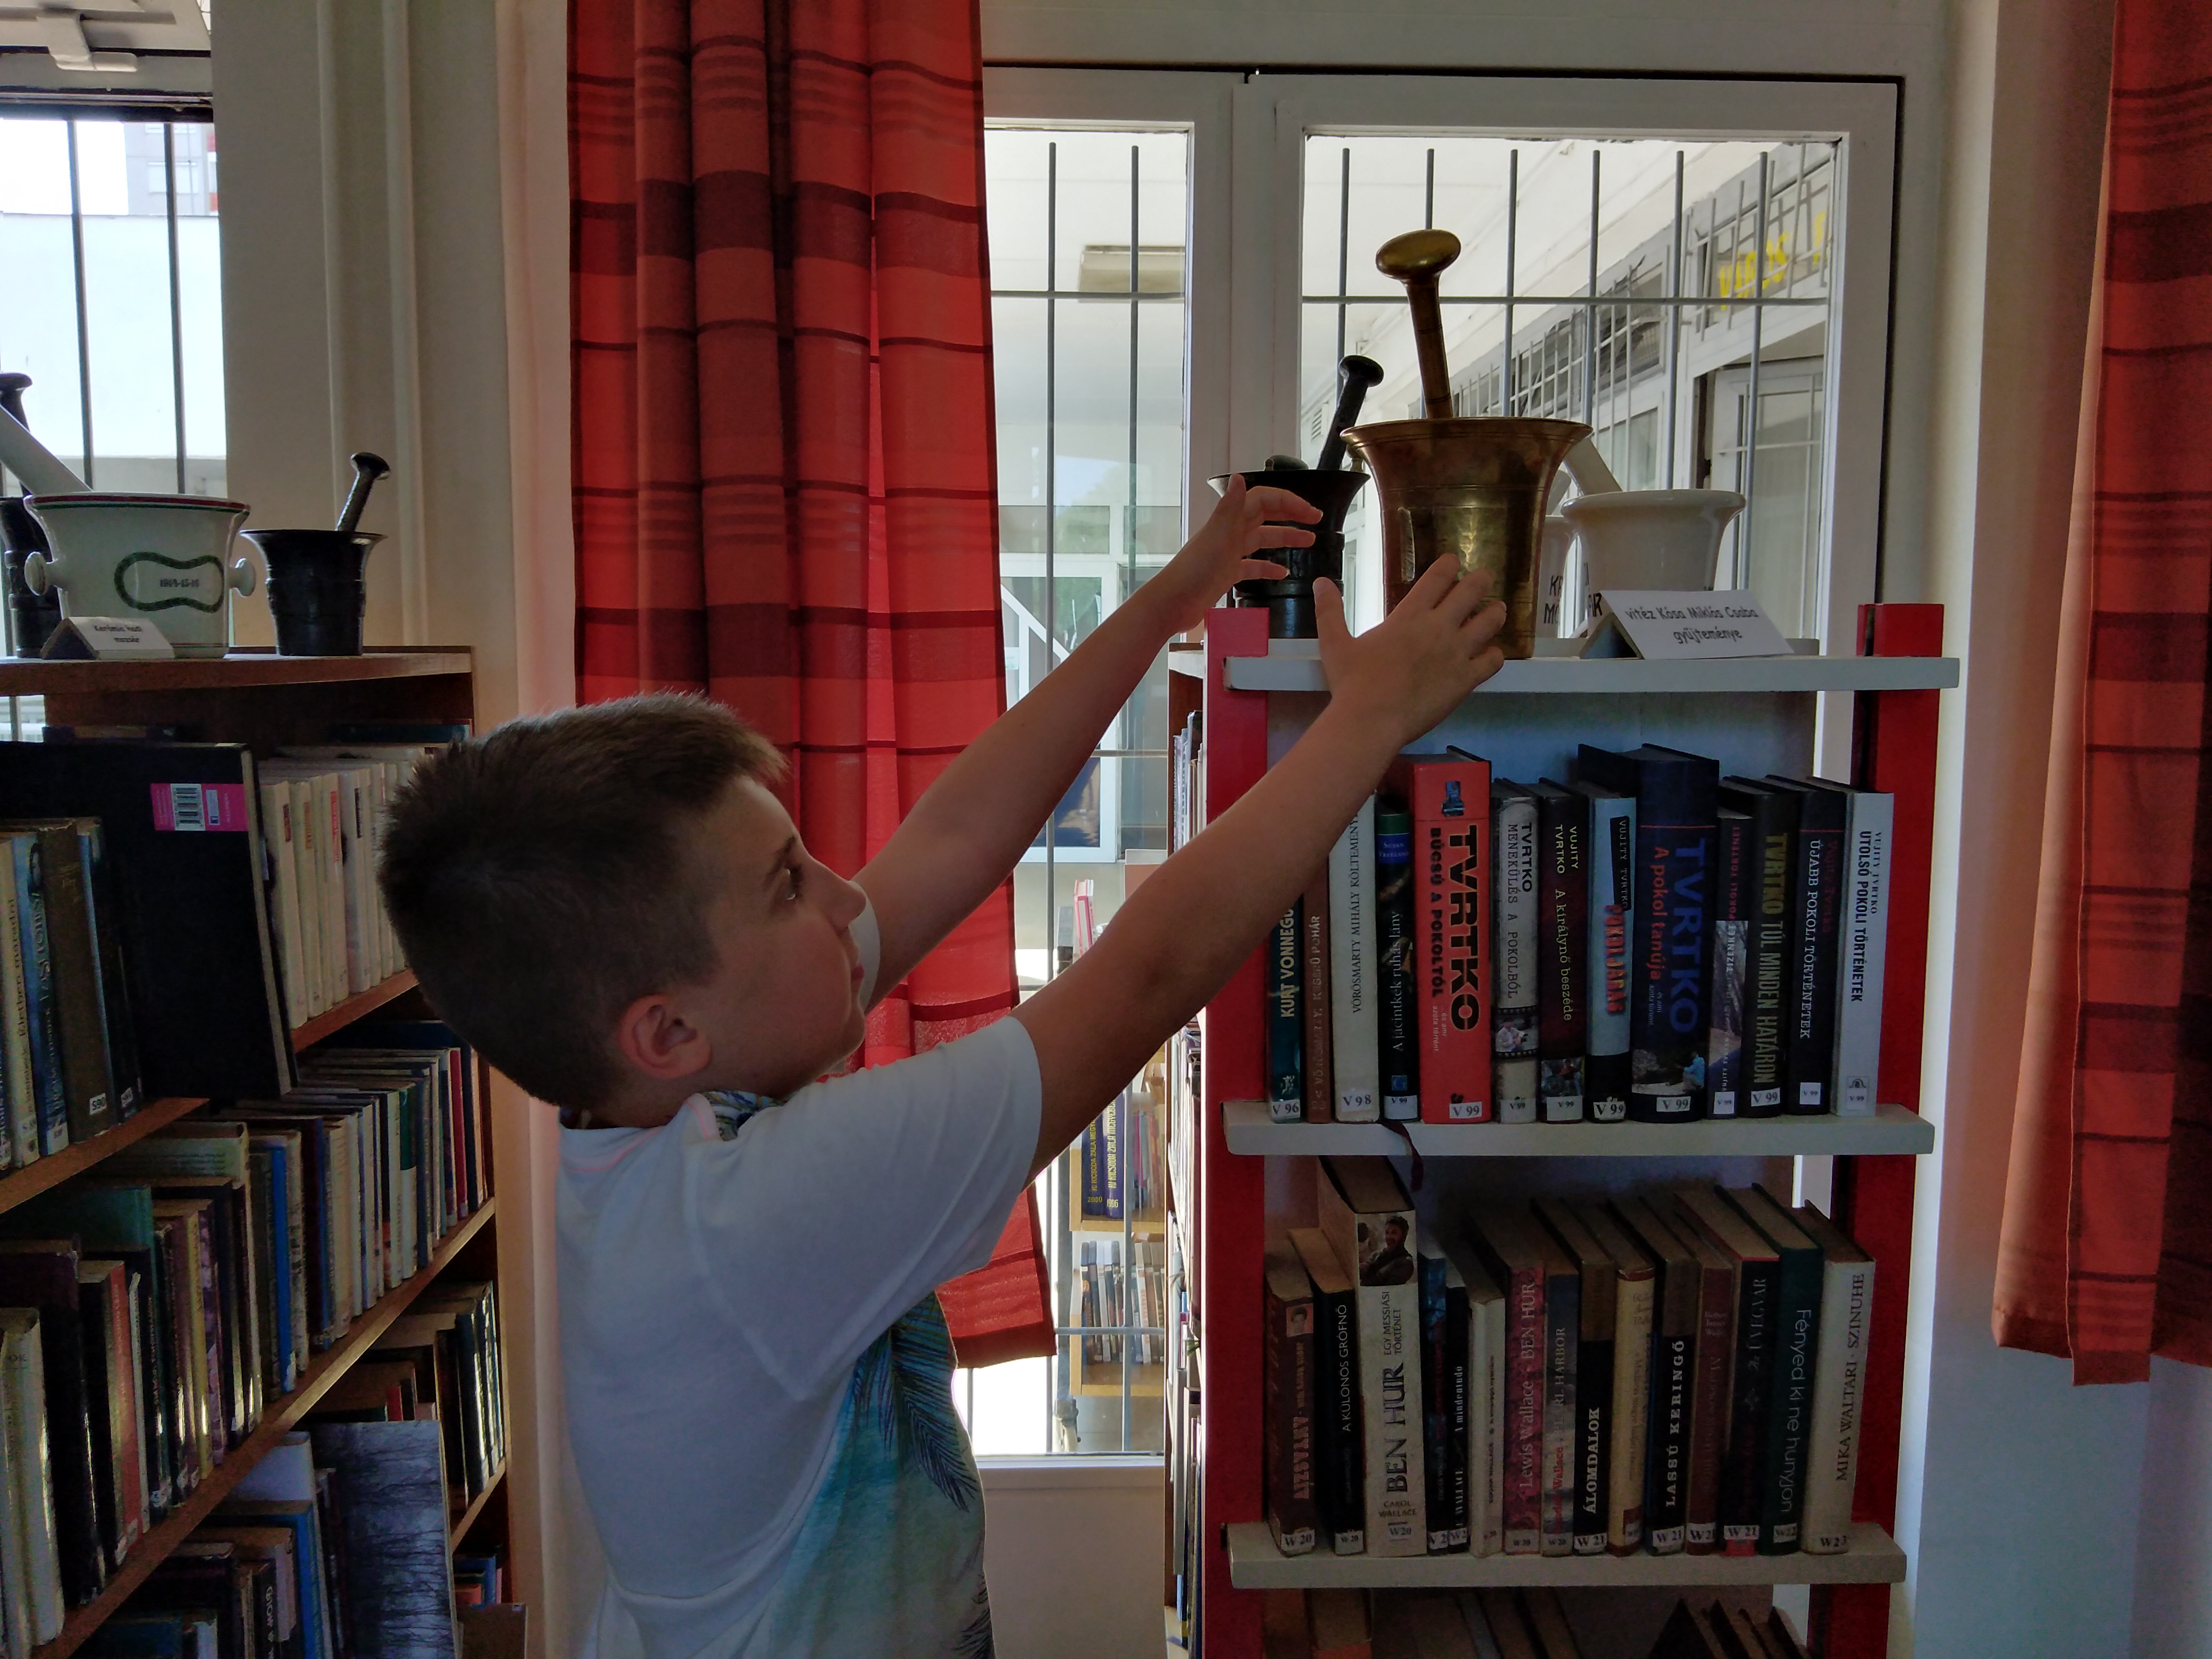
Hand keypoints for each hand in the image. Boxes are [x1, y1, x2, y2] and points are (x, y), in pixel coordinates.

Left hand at [1143, 474, 1316, 635]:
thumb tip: (1239, 476)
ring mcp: (1228, 553)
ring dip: (1285, 538)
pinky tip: (1283, 573)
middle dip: (1291, 515)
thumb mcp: (1217, 537)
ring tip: (1309, 542)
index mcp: (1229, 520)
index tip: (1311, 512)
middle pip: (1264, 516)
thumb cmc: (1195, 570)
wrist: (1173, 603)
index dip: (1288, 502)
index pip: (1263, 499)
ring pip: (1261, 539)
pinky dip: (1268, 567)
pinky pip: (1252, 566)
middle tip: (1316, 521)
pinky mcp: (1227, 573)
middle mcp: (1230, 532)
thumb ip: (1230, 508)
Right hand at [1315, 558, 1506, 745]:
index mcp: (1410, 615)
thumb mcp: (1335, 644)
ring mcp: (1456, 653)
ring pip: (1490, 622)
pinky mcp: (1466, 679)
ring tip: (1495, 611)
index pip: (1439, 576)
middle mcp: (1438, 627)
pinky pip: (1493, 660)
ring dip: (1494, 613)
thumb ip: (1330, 611)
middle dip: (1481, 581)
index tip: (1454, 563)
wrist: (1371, 721)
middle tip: (1483, 580)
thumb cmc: (1352, 683)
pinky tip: (1490, 654)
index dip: (1451, 564)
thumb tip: (1320, 582)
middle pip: (1472, 591)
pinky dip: (1495, 654)